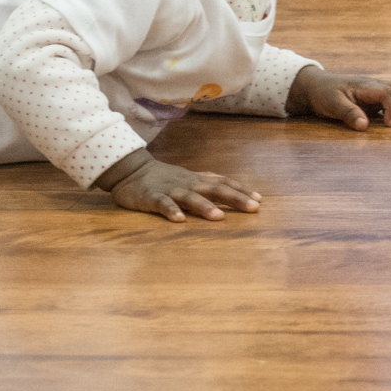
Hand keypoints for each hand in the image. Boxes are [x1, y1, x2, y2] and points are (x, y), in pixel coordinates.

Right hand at [107, 155, 262, 221]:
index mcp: (196, 180)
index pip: (223, 182)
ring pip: (190, 197)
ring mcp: (170, 190)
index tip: (259, 199)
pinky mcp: (151, 197)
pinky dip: (171, 211)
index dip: (241, 190)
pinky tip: (179, 220)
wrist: (130, 169)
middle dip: (234, 198)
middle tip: (253, 208)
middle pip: (214, 188)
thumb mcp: (188, 178)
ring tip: (219, 217)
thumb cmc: (163, 177)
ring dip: (205, 207)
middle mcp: (187, 183)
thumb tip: (234, 191)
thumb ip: (208, 184)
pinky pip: (162, 204)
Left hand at [288, 66, 390, 130]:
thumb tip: (364, 126)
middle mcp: (375, 86)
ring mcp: (377, 93)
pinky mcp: (375, 101)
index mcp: (366, 85)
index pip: (388, 92)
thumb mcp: (331, 104)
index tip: (388, 125)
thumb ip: (348, 113)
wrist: (316, 87)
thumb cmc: (324, 93)